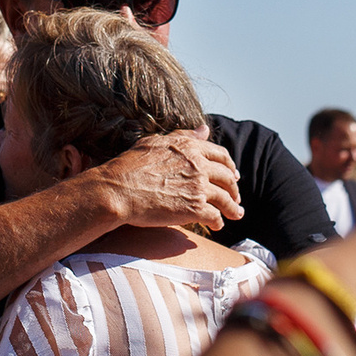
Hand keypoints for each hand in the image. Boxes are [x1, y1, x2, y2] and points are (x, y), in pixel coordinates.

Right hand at [92, 130, 243, 230]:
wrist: (118, 190)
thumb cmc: (129, 166)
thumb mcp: (155, 143)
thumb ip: (184, 136)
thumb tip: (205, 129)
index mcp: (191, 147)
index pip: (220, 155)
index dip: (229, 166)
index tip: (233, 174)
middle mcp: (199, 165)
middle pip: (227, 177)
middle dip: (234, 188)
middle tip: (236, 195)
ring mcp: (199, 187)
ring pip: (226, 198)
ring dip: (234, 207)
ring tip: (237, 213)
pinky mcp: (195, 209)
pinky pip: (215, 217)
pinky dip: (218, 222)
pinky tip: (217, 226)